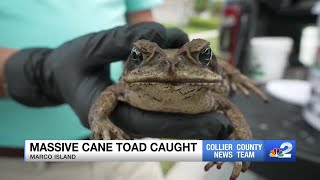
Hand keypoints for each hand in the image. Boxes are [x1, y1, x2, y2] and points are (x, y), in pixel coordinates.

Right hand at [4, 22, 232, 139]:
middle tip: (224, 122)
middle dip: (195, 123)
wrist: (57, 73)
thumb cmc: (70, 62)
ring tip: (218, 102)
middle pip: (163, 124)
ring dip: (191, 110)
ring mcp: (129, 111)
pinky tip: (200, 88)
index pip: (148, 122)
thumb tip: (160, 34)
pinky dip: (181, 99)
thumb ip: (124, 40)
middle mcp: (122, 116)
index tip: (211, 122)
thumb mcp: (91, 47)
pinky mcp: (135, 104)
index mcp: (107, 111)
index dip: (181, 124)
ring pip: (165, 117)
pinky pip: (161, 106)